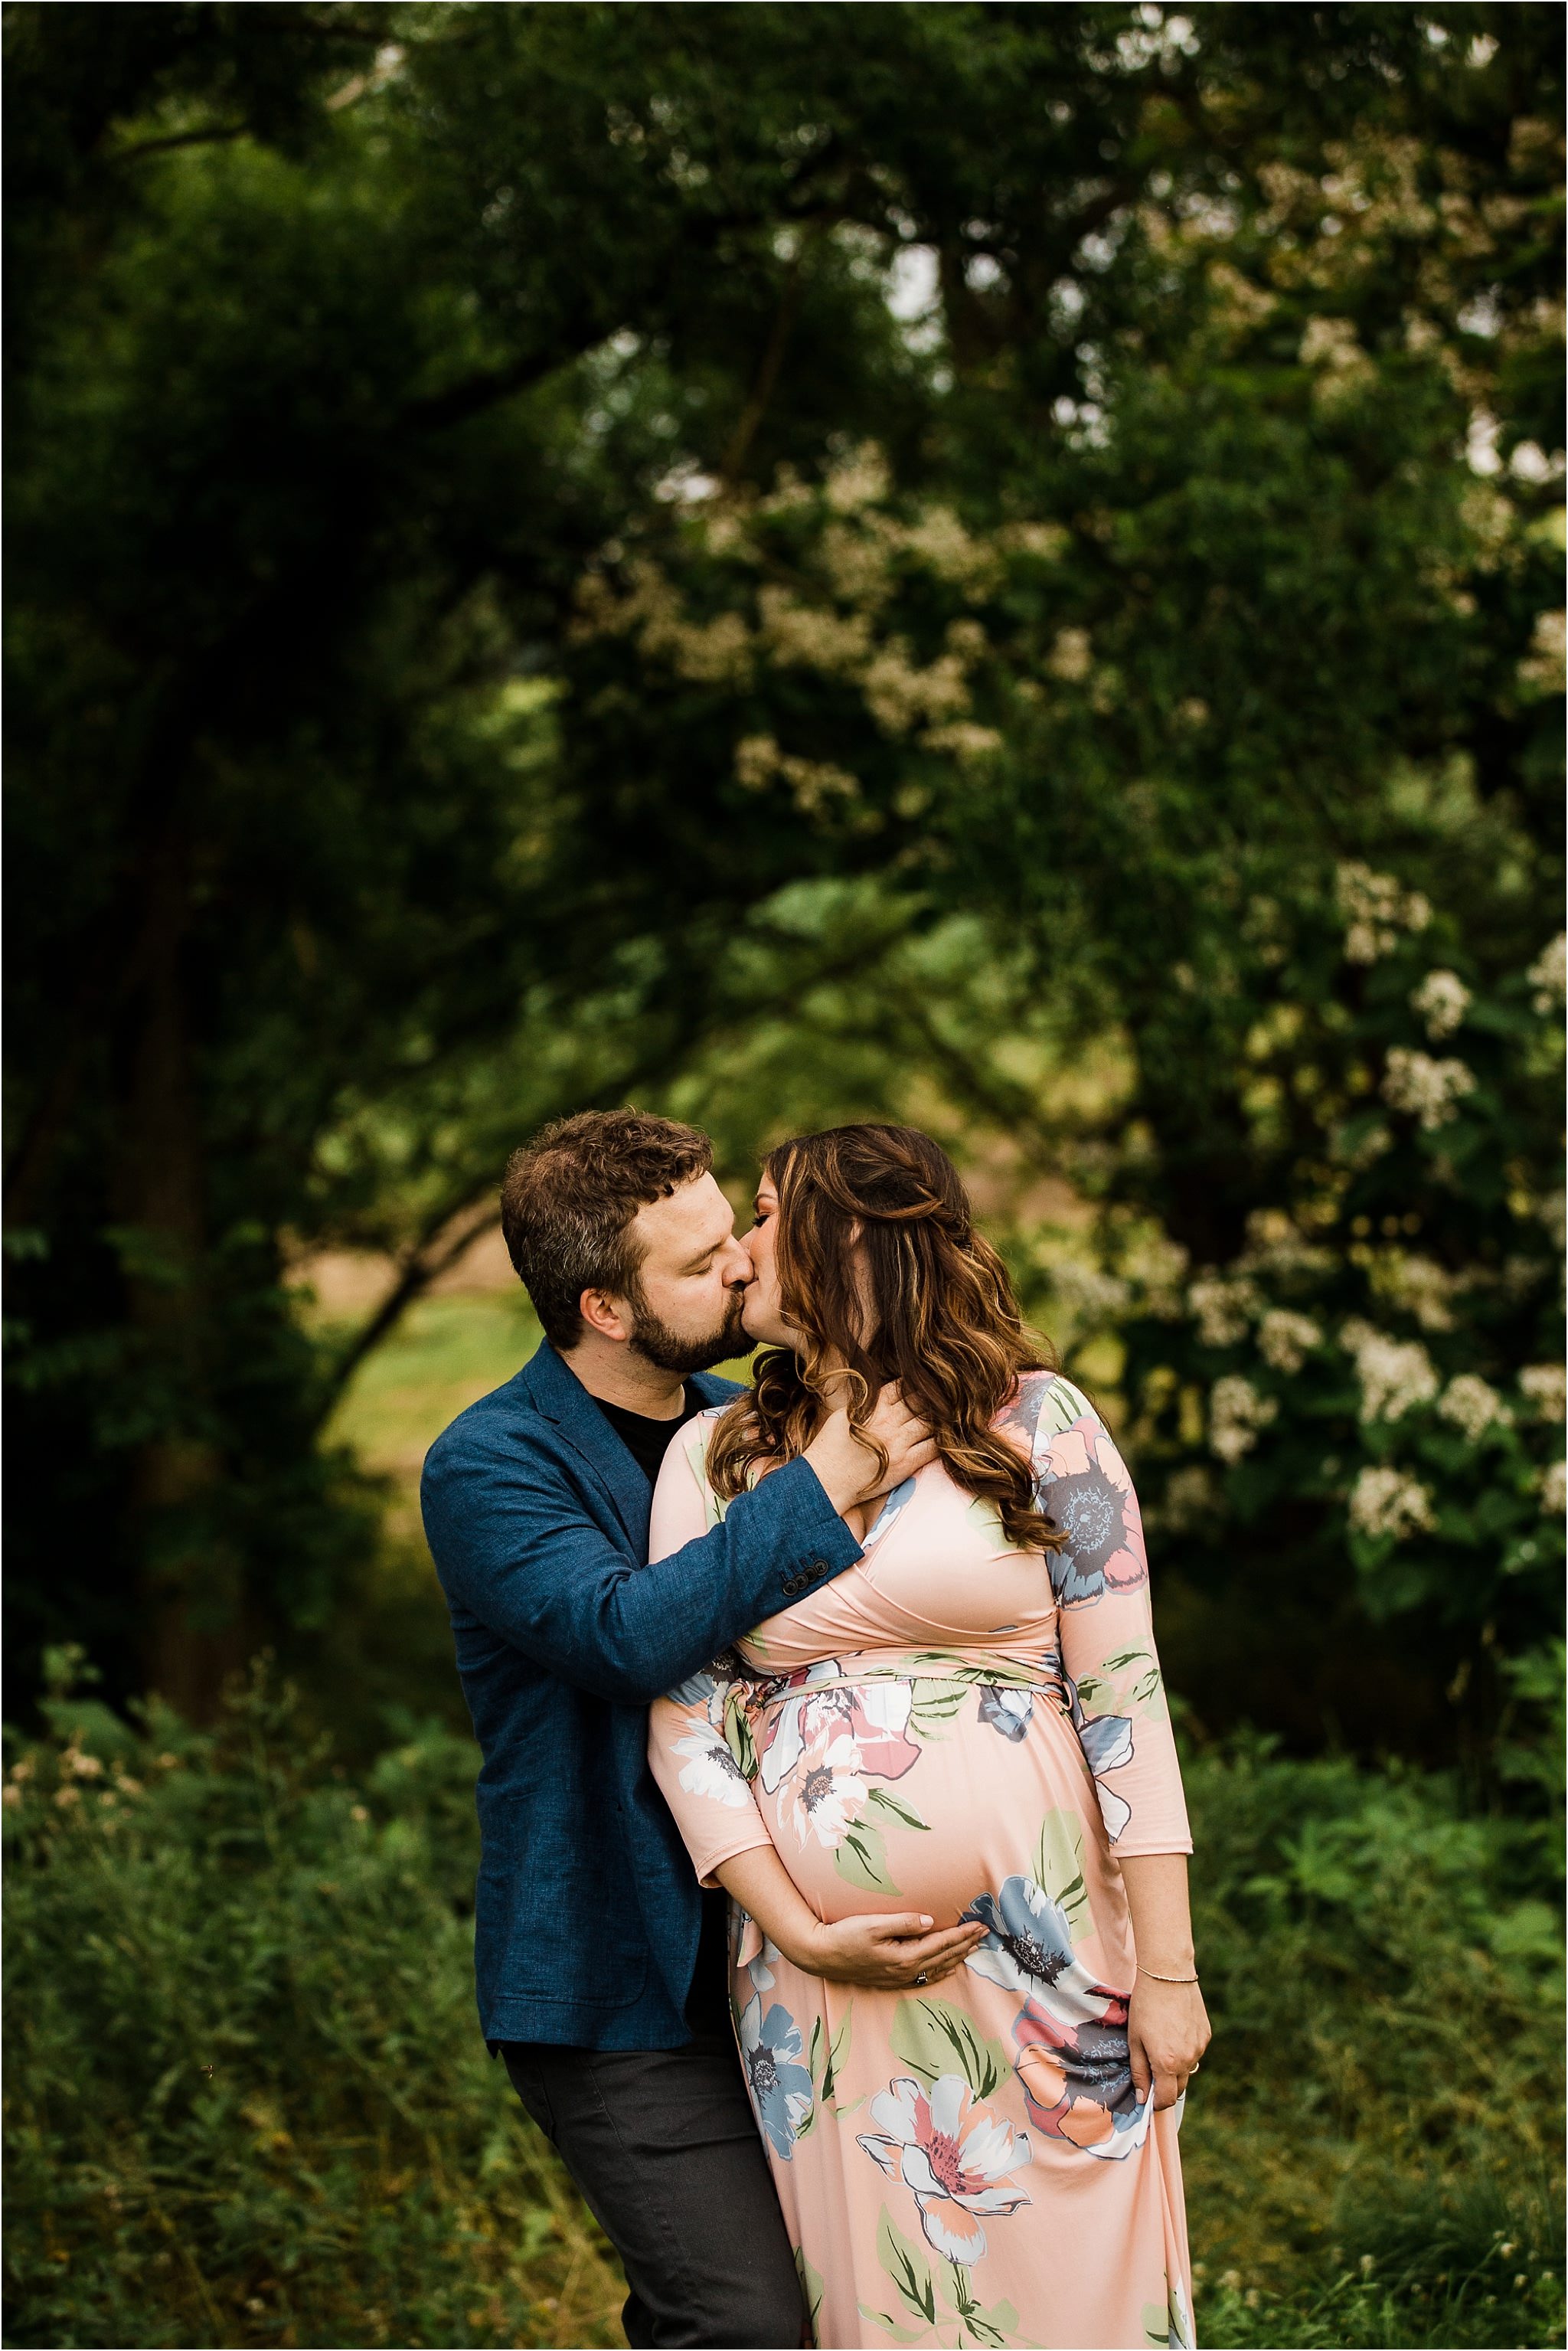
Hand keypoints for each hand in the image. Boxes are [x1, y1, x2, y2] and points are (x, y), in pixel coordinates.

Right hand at [787, 1910, 986, 1989]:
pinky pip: (926, 1976)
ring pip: (938, 1968)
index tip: (980, 1924)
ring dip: (958, 1957)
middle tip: (986, 1933)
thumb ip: (904, 1922)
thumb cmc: (845, 1935)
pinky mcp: (892, 1979)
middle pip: (944, 1957)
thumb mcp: (873, 1924)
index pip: (942, 1944)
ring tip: (975, 1948)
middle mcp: (906, 1971)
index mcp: (904, 1956)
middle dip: (966, 1945)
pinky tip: (949, 1967)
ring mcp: (899, 1978)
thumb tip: (931, 1921)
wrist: (822, 1955)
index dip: (962, 1934)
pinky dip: (942, 1970)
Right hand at [803, 1384, 937, 1516]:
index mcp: (873, 1407)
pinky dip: (940, 1442)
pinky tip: (941, 1440)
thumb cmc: (831, 1447)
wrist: (827, 1481)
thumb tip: (885, 1393)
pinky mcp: (905, 1464)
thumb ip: (868, 1402)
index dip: (913, 1385)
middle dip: (930, 1400)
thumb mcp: (845, 1414)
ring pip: (931, 1423)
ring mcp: (898, 1443)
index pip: (902, 1386)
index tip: (919, 1387)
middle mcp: (888, 1422)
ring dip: (938, 1420)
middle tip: (938, 1402)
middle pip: (921, 1402)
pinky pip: (933, 1448)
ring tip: (941, 1420)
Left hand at [1127, 1975, 1209, 2108]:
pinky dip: (1185, 2050)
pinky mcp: (1206, 2035)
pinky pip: (1195, 2053)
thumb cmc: (1145, 2006)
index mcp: (1167, 2063)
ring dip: (1175, 2067)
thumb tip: (1142, 2098)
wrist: (1168, 1975)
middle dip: (1164, 2086)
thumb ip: (1139, 2071)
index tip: (1147, 2097)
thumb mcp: (1135, 2040)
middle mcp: (1188, 2060)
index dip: (1155, 2103)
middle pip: (1178, 2088)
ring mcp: (1200, 2048)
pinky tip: (1174, 2031)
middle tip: (1151, 2068)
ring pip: (1187, 2070)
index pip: (1166, 2099)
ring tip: (1162, 2041)